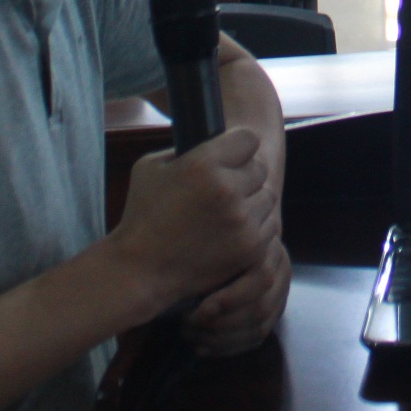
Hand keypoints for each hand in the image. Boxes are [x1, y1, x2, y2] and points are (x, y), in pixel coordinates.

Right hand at [108, 128, 280, 312]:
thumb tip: (212, 144)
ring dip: (251, 202)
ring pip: (267, 196)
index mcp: (203, 164)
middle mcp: (227, 189)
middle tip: (224, 188)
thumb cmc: (142, 217)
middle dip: (243, 175)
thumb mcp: (151, 168)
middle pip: (259, 168)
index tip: (231, 156)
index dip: (238, 146)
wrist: (141, 271)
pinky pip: (269, 225)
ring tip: (227, 212)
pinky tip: (233, 231)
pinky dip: (254, 227)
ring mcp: (242, 220)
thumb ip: (184, 149)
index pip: (248, 139)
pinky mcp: (251, 247)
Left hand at [183, 237, 291, 357]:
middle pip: (260, 309)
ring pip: (258, 328)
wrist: (239, 238)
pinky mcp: (273, 315)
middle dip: (220, 323)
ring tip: (190, 335)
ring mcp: (280, 296)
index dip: (231, 299)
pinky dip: (228, 348)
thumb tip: (191, 281)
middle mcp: (281, 273)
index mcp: (270, 250)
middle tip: (187, 324)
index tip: (200, 309)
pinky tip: (202, 348)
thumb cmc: (219, 238)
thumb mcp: (218, 242)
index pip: (261, 279)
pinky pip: (255, 339)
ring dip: (221, 339)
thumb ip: (213, 258)